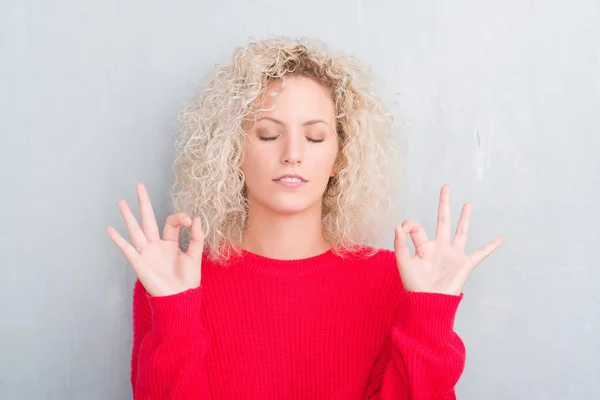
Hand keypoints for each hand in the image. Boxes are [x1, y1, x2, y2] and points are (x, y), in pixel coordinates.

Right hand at [106, 182, 204, 296]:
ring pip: (136, 230)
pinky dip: (118, 239)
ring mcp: (146, 253)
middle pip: (148, 219)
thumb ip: (196, 237)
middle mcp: (156, 245)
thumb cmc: (187, 280)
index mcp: (170, 243)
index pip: (171, 222)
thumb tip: (196, 218)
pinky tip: (110, 229)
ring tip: (122, 202)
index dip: (180, 218)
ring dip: (129, 216)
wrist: (180, 299)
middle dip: (144, 202)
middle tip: (139, 185)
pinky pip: (127, 249)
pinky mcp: (139, 263)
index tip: (189, 221)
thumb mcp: (195, 256)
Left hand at [394, 184, 503, 295]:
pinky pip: (481, 253)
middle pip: (442, 220)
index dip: (409, 224)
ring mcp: (453, 254)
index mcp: (423, 246)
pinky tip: (501, 238)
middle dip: (444, 204)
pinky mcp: (465, 264)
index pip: (417, 227)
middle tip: (446, 187)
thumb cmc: (414, 286)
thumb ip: (400, 244)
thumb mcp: (403, 263)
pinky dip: (491, 246)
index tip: (403, 228)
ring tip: (468, 204)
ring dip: (465, 218)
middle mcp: (439, 247)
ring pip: (461, 231)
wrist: (429, 302)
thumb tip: (398, 225)